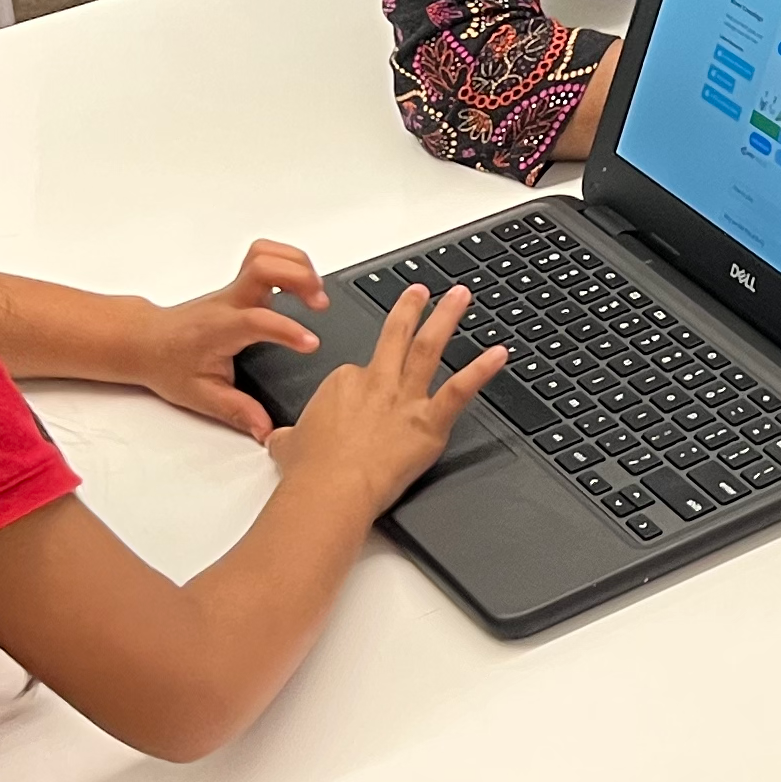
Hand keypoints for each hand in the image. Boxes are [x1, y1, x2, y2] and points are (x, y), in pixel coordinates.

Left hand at [130, 242, 331, 441]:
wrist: (146, 342)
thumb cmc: (169, 364)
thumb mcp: (202, 396)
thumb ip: (238, 412)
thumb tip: (267, 430)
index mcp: (221, 329)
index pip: (257, 320)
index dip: (287, 329)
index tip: (311, 343)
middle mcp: (229, 302)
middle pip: (263, 266)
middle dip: (299, 278)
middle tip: (320, 305)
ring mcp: (234, 288)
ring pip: (265, 253)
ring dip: (297, 264)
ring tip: (316, 291)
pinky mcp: (240, 284)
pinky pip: (265, 255)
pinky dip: (289, 260)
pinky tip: (302, 281)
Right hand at [269, 284, 506, 519]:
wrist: (329, 490)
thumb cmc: (310, 471)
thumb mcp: (286, 444)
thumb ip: (289, 437)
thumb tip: (280, 439)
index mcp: (342, 383)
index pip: (358, 370)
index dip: (362, 382)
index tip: (363, 392)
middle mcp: (376, 383)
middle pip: (395, 337)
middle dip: (410, 309)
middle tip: (421, 291)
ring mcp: (404, 399)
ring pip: (428, 348)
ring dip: (446, 319)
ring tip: (460, 297)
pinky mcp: (428, 421)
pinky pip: (461, 390)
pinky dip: (482, 370)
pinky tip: (499, 353)